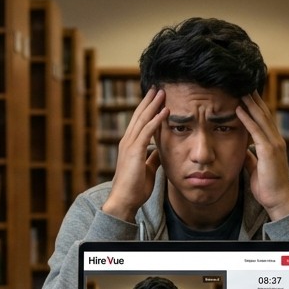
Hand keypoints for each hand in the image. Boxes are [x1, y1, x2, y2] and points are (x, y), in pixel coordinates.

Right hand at [102, 88, 167, 221]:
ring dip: (153, 105)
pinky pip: (147, 131)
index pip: (139, 122)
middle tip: (158, 87)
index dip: (147, 109)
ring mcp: (130, 145)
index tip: (156, 98)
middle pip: (139, 115)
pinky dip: (156, 120)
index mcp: (130, 145)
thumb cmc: (135, 188)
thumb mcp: (147, 169)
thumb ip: (152, 158)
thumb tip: (160, 151)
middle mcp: (127, 141)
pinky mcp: (134, 151)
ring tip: (163, 92)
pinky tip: (164, 111)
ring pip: (142, 119)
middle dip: (149, 101)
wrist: (124, 200)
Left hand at [237, 92, 288, 221]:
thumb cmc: (267, 188)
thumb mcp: (255, 169)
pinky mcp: (269, 150)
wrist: (278, 201)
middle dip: (254, 98)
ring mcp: (274, 144)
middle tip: (243, 83)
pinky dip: (247, 118)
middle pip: (264, 114)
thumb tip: (242, 150)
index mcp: (273, 144)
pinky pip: (256, 130)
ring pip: (261, 118)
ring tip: (239, 89)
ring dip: (250, 103)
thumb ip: (250, 157)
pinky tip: (238, 108)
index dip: (256, 106)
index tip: (246, 94)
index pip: (264, 120)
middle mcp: (276, 140)